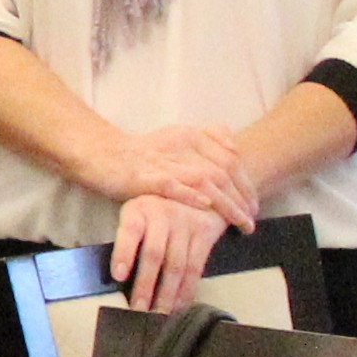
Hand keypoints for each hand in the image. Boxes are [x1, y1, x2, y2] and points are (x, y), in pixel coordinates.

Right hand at [97, 124, 257, 229]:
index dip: (246, 181)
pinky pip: (172, 185)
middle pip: (222, 171)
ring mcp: (162, 162)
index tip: (254, 203)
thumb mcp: (177, 137)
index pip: (229, 157)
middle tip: (251, 218)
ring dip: (226, 203)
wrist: (102, 154)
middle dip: (242, 197)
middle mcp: (180, 145)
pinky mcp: (144, 177)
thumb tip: (235, 146)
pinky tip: (207, 206)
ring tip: (240, 222)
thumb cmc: (142, 152)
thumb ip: (206, 137)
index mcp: (190, 135)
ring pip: (204, 181)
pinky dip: (191, 195)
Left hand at [109, 192, 231, 315]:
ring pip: (176, 265)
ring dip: (166, 294)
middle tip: (137, 310)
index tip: (118, 276)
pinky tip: (179, 305)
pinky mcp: (204, 234)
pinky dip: (187, 290)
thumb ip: (128, 236)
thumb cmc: (157, 206)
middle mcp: (163, 215)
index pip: (129, 231)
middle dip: (145, 286)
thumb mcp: (137, 209)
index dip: (124, 253)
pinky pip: (196, 267)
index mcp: (139, 209)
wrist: (199, 185)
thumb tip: (117, 275)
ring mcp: (186, 224)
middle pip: (154, 255)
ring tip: (157, 315)